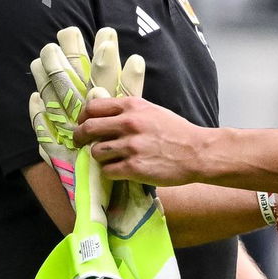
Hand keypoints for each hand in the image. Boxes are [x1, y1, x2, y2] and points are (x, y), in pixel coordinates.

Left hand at [75, 95, 210, 185]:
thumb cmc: (176, 132)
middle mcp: (129, 124)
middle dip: (80, 138)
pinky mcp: (134, 168)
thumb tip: (102, 116)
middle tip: (80, 144)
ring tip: (108, 159)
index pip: (93, 107)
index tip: (82, 124)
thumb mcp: (152, 111)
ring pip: (96, 152)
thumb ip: (128, 111)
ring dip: (99, 157)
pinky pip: (107, 171)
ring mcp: (131, 146)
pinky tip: (119, 170)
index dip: (83, 117)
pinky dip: (109, 172)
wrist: (198, 152)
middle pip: (88, 129)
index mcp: (132, 107)